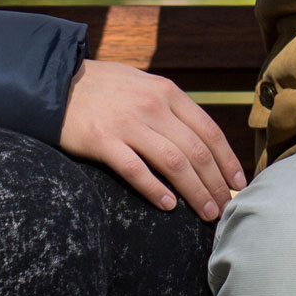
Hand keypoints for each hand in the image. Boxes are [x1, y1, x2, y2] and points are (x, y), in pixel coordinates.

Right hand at [58, 57, 246, 220]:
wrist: (56, 82)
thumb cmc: (104, 88)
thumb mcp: (144, 85)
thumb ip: (170, 108)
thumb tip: (200, 141)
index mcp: (167, 92)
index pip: (208, 130)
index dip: (227, 159)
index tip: (239, 182)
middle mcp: (152, 106)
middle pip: (196, 151)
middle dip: (216, 182)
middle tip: (226, 207)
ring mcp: (127, 123)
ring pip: (173, 163)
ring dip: (195, 191)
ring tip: (207, 212)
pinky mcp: (102, 140)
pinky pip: (135, 170)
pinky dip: (155, 189)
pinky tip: (168, 206)